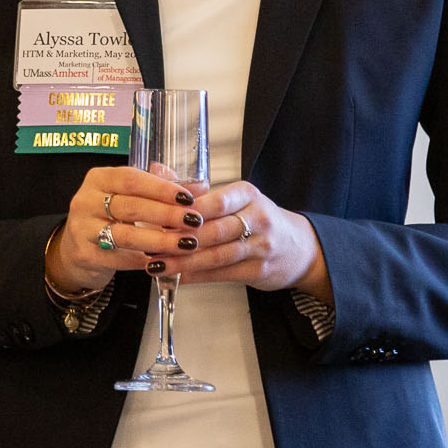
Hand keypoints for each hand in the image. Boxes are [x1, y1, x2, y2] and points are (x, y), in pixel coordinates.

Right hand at [45, 165, 199, 295]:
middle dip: (167, 214)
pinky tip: (163, 261)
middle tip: (194, 221)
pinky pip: (119, 258)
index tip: (187, 198)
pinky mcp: (84, 255)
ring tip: (185, 244)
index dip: (162, 188)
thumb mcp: (129, 196)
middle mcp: (86, 201)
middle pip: (131, 206)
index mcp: (99, 179)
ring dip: (160, 240)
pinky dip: (143, 260)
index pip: (132, 178)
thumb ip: (160, 188)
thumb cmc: (108, 218)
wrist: (75, 250)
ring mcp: (82, 229)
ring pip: (126, 234)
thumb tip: (200, 186)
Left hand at [160, 180, 329, 300]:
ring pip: (216, 255)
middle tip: (150, 244)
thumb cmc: (258, 219)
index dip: (188, 211)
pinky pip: (222, 274)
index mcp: (248, 195)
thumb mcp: (235, 198)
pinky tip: (177, 277)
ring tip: (157, 264)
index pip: (216, 200)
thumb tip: (157, 170)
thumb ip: (196, 190)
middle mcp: (258, 218)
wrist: (298, 247)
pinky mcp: (258, 270)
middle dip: (179, 239)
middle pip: (214, 229)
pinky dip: (197, 276)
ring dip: (184, 262)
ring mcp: (261, 246)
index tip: (160, 217)